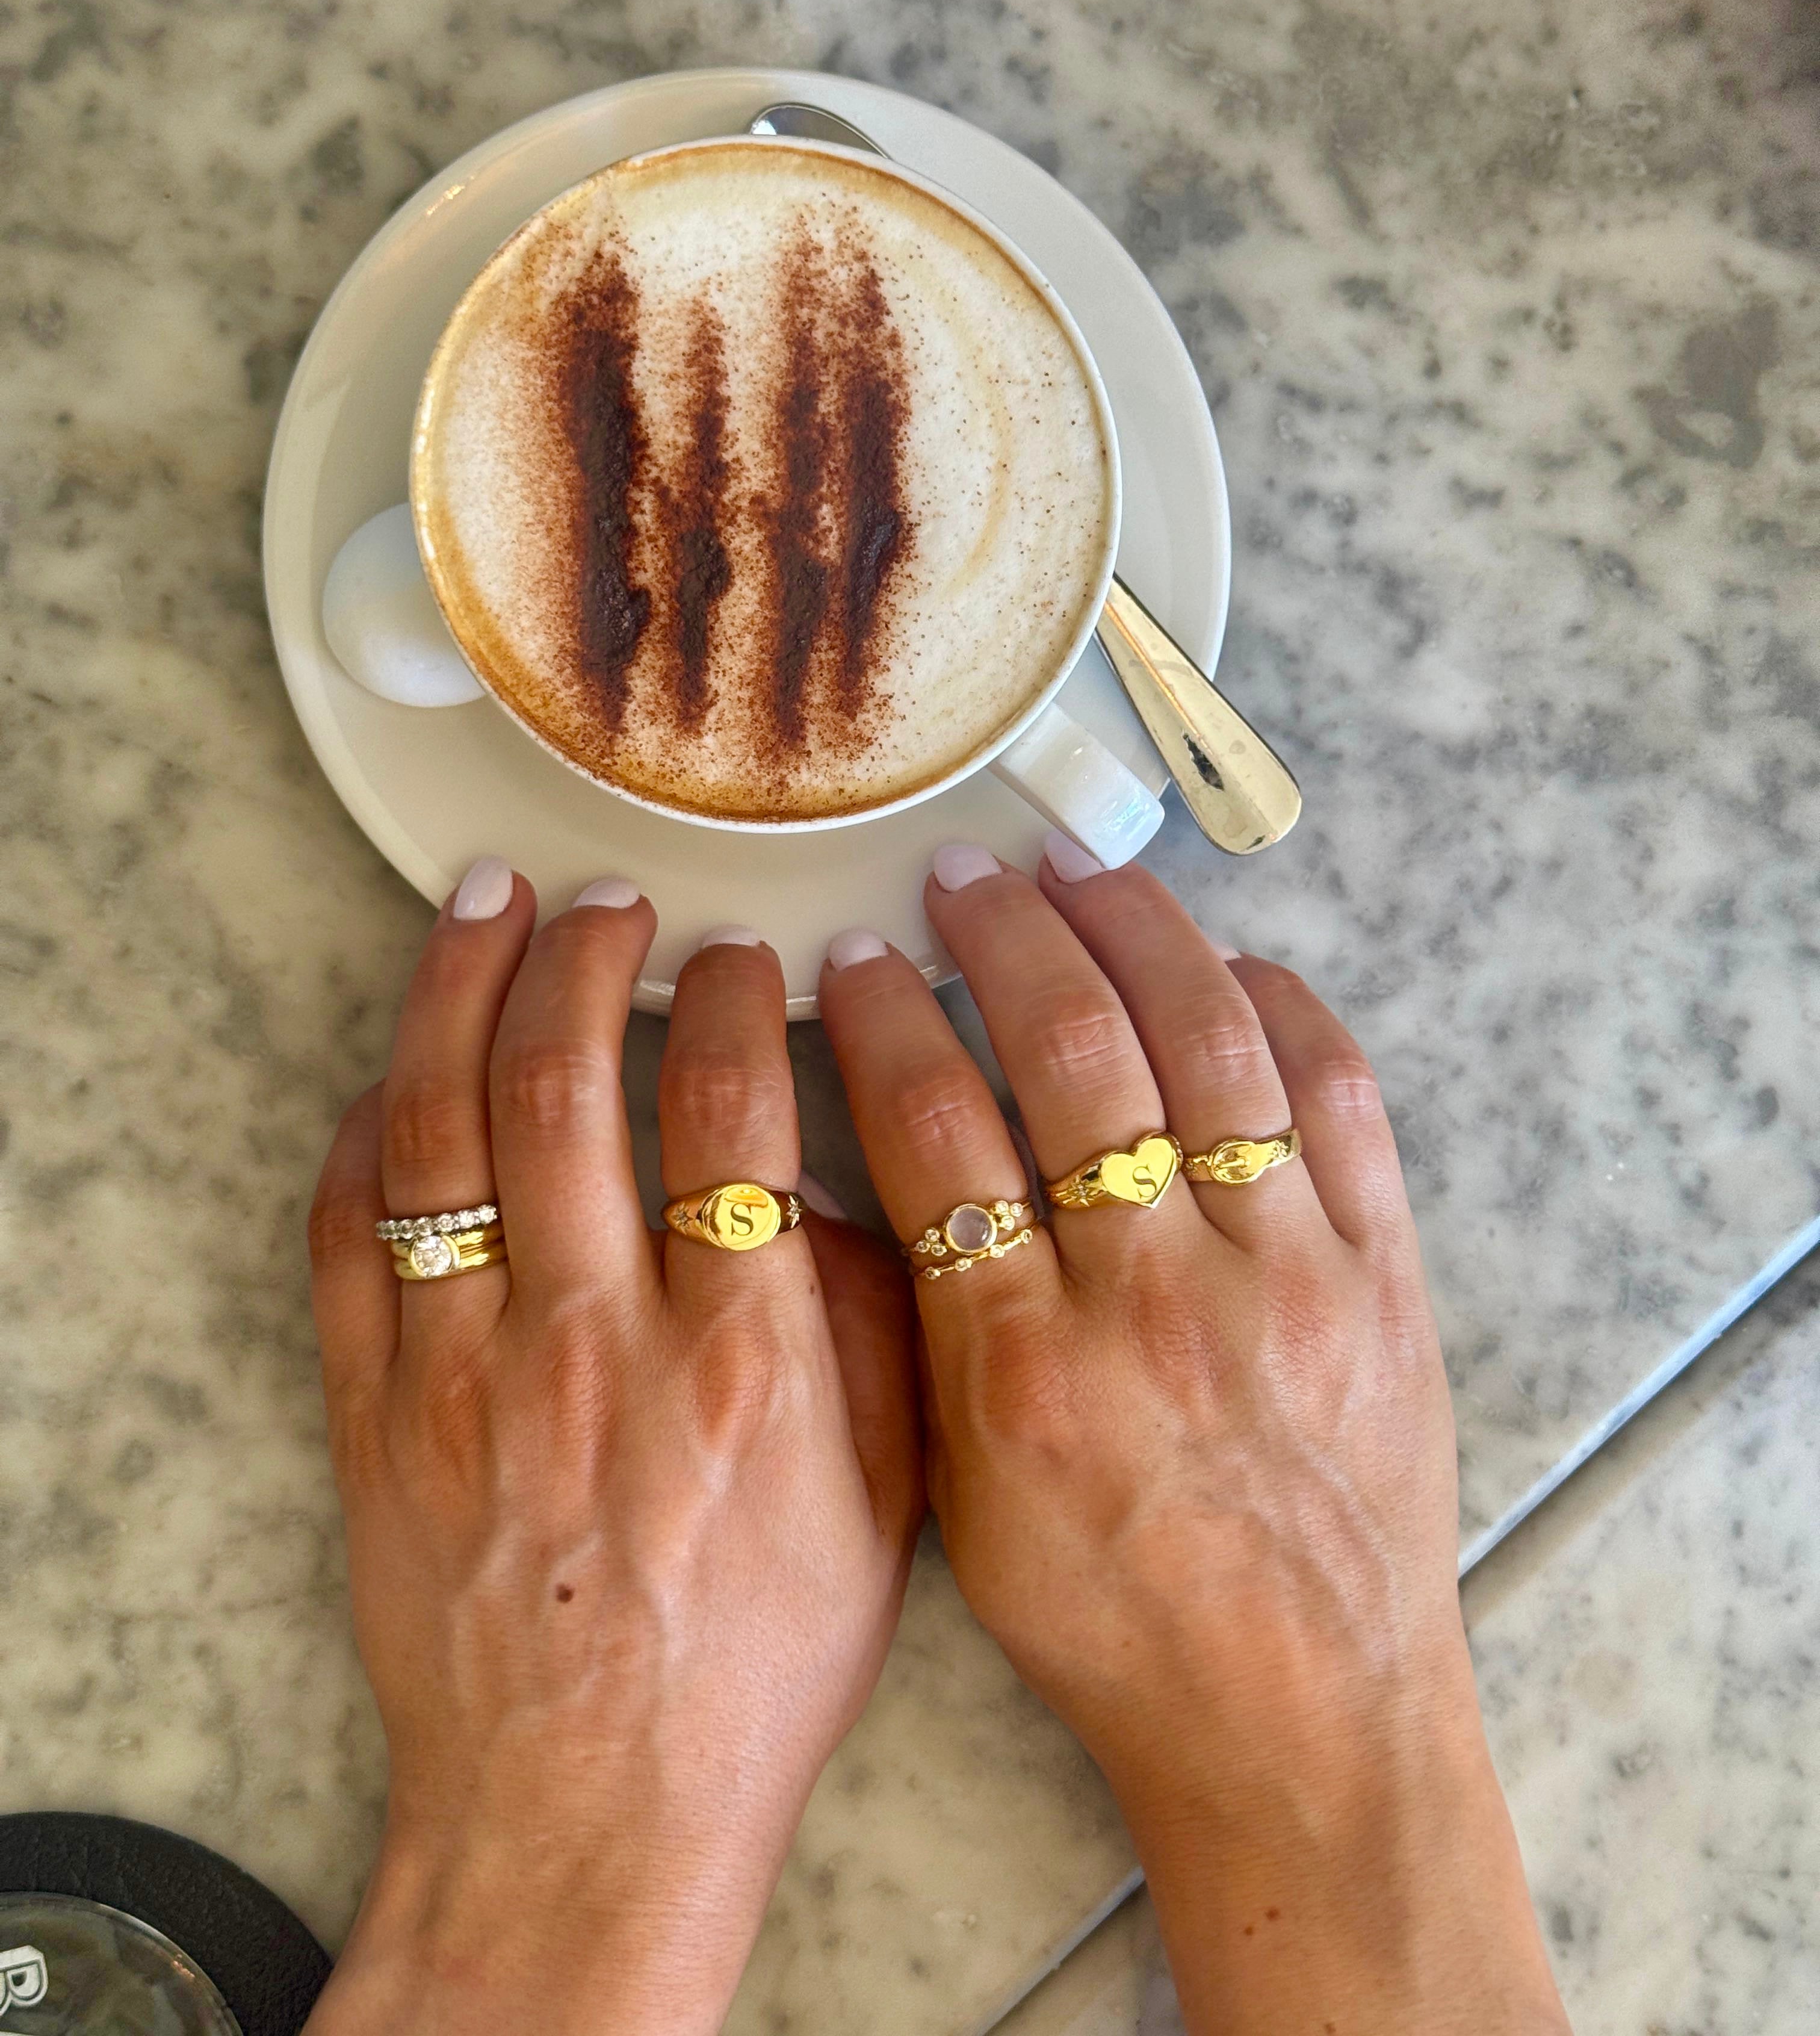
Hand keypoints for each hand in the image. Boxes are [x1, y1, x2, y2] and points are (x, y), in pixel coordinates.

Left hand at [303, 870, 921, 2035]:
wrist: (587, 1817)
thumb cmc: (747, 1673)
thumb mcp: (885, 1507)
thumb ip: (870, 1330)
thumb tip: (826, 1186)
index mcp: (738, 1361)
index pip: (727, 1108)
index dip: (728, 996)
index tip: (738, 953)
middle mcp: (594, 1345)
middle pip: (565, 1083)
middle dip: (583, 954)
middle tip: (604, 895)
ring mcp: (466, 1376)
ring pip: (440, 1129)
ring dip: (458, 993)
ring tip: (483, 905)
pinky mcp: (374, 1417)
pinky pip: (345, 1236)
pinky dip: (364, 1133)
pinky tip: (396, 1072)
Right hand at [819, 840, 1567, 2035]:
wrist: (1300, 1716)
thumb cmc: (1111, 1619)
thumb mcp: (963, 1498)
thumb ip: (920, 1331)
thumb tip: (871, 1169)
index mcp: (1028, 1365)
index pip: (936, 1129)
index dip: (883, 1017)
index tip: (850, 956)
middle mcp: (1158, 1297)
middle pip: (1072, 1049)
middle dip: (1001, 935)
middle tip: (959, 875)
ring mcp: (1286, 1273)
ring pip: (1208, 1039)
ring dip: (1133, 932)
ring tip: (1077, 871)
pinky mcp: (1382, 1273)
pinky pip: (1340, 1095)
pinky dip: (1284, 1006)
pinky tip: (1232, 959)